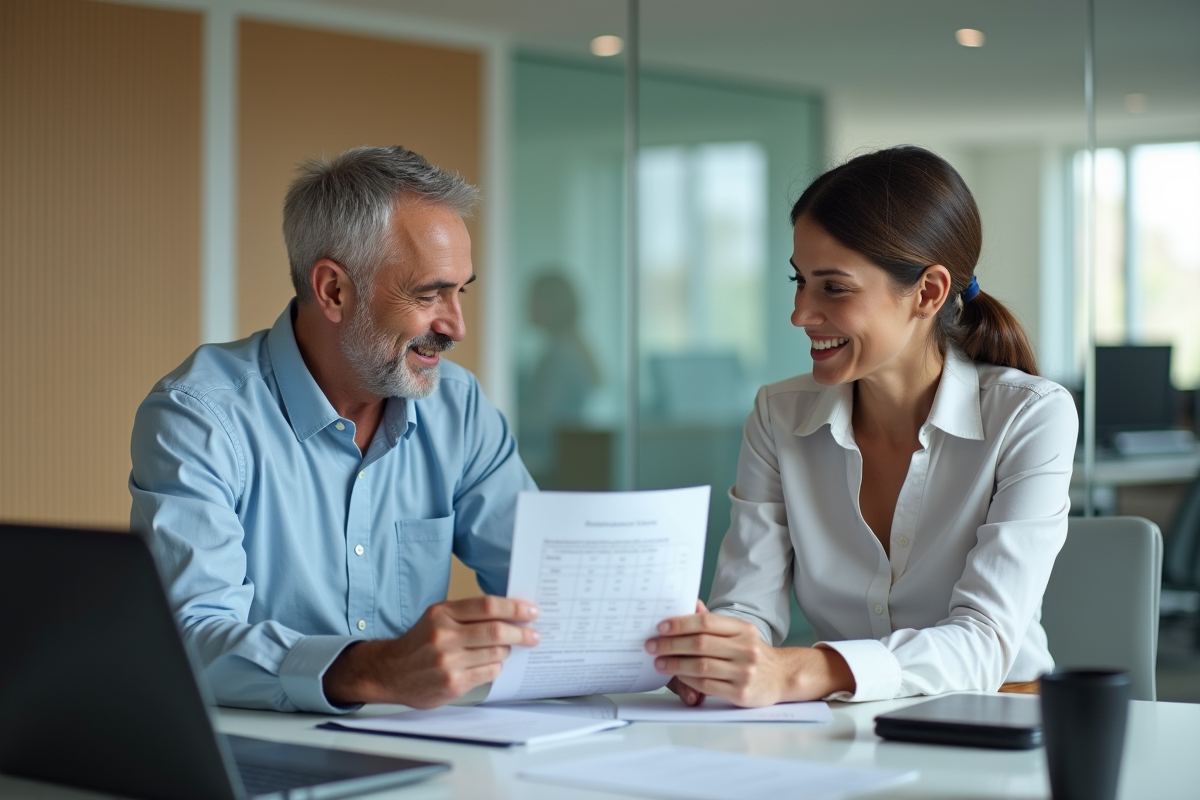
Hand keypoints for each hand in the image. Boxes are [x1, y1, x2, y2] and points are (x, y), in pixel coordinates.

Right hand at [323, 595, 539, 707]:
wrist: (390, 672)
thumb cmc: (420, 642)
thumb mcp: (438, 617)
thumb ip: (469, 613)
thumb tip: (511, 613)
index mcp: (442, 613)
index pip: (487, 606)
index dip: (515, 608)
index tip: (531, 612)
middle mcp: (444, 636)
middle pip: (496, 631)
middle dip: (522, 633)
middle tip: (534, 635)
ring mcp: (448, 662)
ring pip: (496, 653)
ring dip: (507, 651)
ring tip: (505, 649)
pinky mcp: (453, 683)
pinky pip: (489, 672)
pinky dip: (495, 666)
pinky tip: (490, 663)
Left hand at [647, 605, 854, 706]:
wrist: (783, 677)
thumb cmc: (754, 653)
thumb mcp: (739, 633)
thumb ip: (714, 622)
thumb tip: (691, 604)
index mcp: (743, 629)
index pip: (707, 622)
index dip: (681, 623)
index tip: (661, 626)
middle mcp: (745, 649)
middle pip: (700, 644)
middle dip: (671, 644)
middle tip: (652, 645)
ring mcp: (744, 672)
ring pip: (701, 666)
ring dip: (675, 664)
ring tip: (659, 662)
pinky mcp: (740, 693)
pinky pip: (706, 685)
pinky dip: (688, 680)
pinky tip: (677, 676)